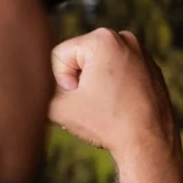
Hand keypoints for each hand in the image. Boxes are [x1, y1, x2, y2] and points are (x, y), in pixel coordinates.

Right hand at [49, 28, 177, 156]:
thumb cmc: (106, 123)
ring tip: (105, 107)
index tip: (81, 100)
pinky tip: (118, 108)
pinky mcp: (151, 70)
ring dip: (93, 87)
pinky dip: (112, 90)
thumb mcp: (57, 108)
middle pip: (78, 60)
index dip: (61, 83)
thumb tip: (31, 88)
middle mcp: (125, 38)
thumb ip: (38, 92)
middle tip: (91, 105)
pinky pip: (117, 75)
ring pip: (97, 68)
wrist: (149, 143)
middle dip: (77, 83)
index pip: (59, 56)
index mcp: (103, 38)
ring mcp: (142, 53)